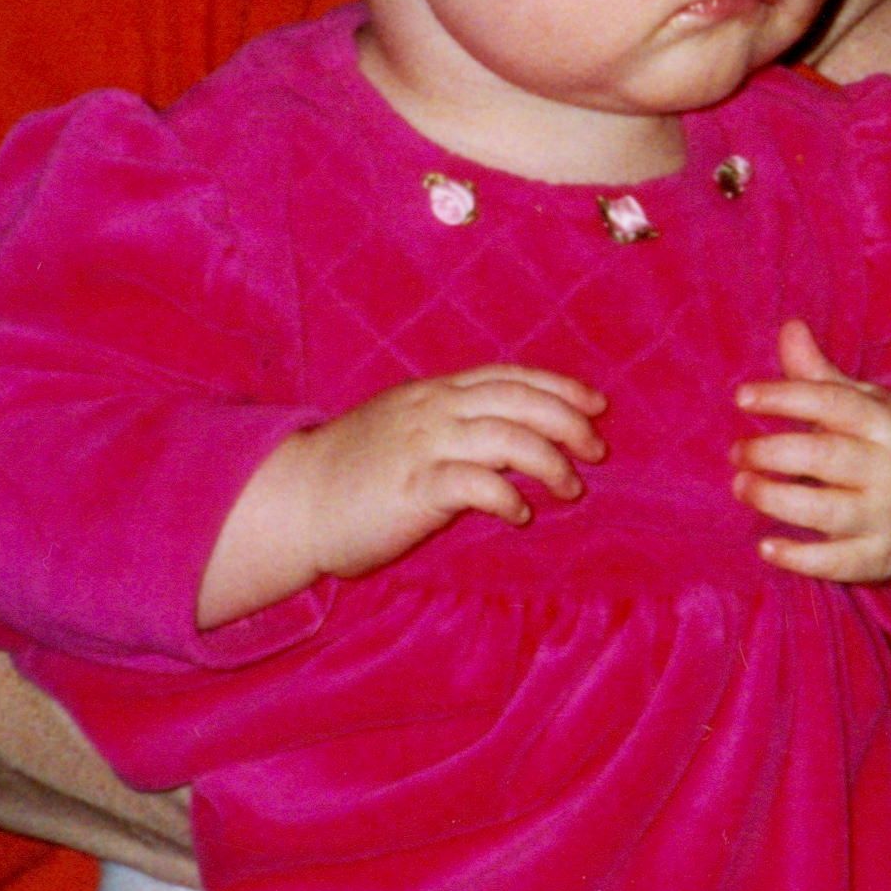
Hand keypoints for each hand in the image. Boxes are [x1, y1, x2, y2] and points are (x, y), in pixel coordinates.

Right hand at [202, 363, 606, 626]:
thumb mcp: (406, 428)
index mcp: (435, 393)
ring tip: (570, 489)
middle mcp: (434, 411)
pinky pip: (476, 484)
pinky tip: (520, 513)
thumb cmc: (354, 471)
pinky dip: (508, 496)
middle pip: (519, 401)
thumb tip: (511, 438)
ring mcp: (423, 446)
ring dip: (550, 463)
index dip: (559, 387)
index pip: (510, 377)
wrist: (293, 500)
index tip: (596, 405)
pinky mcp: (413, 488)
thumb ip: (453, 424)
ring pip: (508, 438)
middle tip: (597, 450)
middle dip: (568, 422)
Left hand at [732, 320, 890, 591]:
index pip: (833, 403)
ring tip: (741, 485)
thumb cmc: (886, 449)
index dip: (786, 396)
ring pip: (826, 511)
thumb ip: (820, 376)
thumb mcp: (866, 407)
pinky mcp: (878, 558)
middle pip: (826, 456)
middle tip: (736, 450)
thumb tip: (789, 327)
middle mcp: (890, 468)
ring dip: (776, 500)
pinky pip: (835, 563)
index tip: (742, 396)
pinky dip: (799, 558)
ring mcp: (885, 516)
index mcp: (887, 423)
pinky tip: (766, 547)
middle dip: (773, 452)